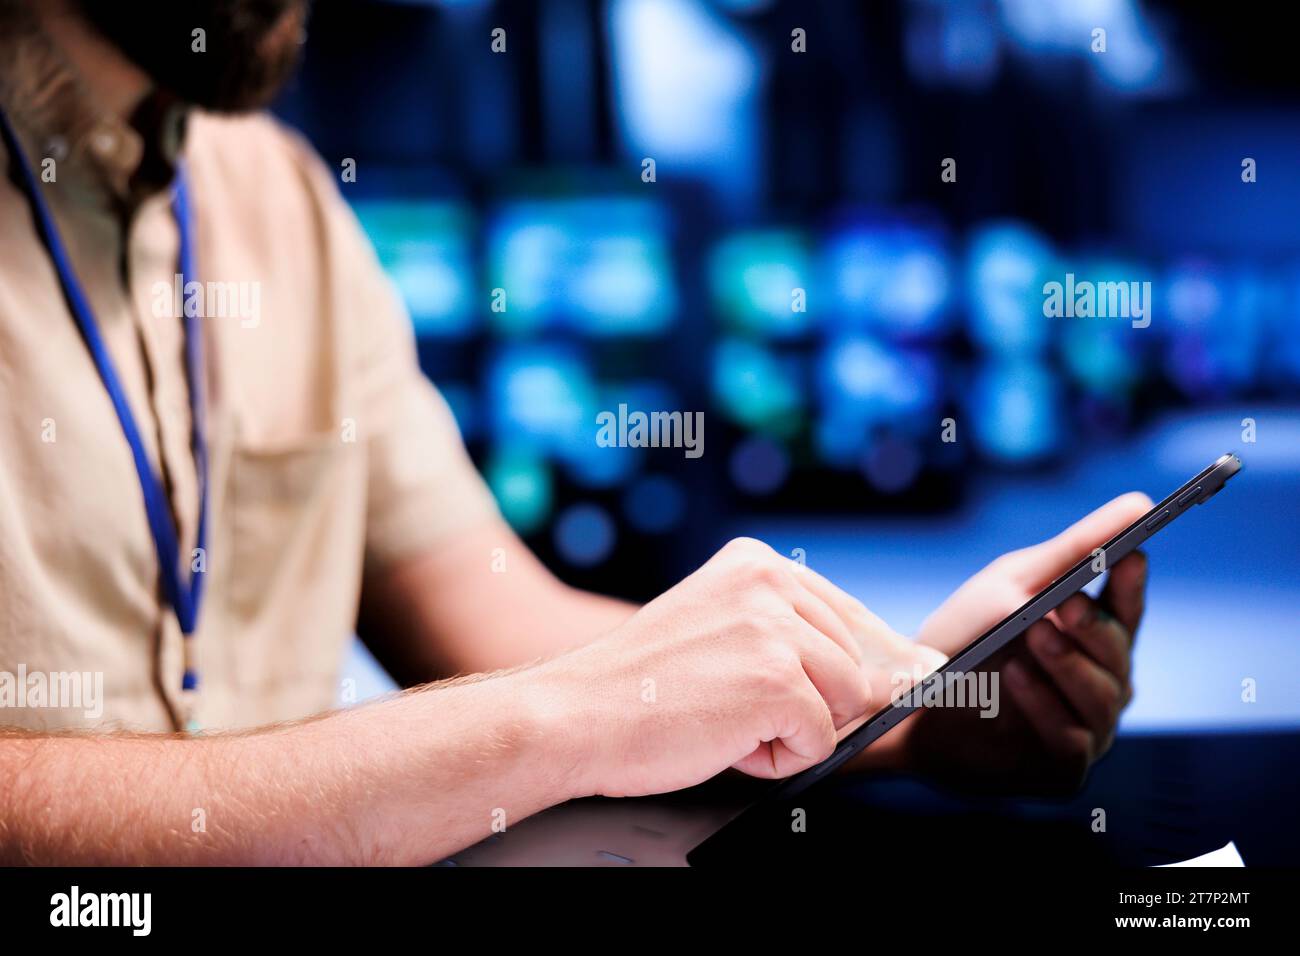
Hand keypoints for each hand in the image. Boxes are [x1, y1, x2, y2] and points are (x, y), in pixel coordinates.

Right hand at [531, 537, 945, 798]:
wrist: (575, 716)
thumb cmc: (641, 688)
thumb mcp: (721, 632)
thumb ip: (794, 636)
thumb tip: (905, 669)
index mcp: (755, 563)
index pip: (849, 614)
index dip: (870, 660)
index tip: (913, 675)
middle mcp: (770, 582)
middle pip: (858, 662)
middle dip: (815, 702)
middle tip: (736, 708)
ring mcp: (776, 629)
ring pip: (847, 701)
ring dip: (796, 729)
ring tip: (726, 720)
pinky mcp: (778, 680)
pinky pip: (821, 740)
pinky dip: (779, 759)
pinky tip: (723, 739)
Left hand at [897, 493, 1151, 793]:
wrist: (905, 706)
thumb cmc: (965, 640)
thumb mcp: (1012, 584)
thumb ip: (1075, 550)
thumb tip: (1141, 503)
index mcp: (1093, 638)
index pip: (1127, 608)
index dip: (1132, 584)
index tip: (1130, 554)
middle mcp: (1100, 683)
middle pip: (1118, 653)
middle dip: (1092, 625)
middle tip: (1064, 602)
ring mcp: (1086, 727)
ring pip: (1101, 696)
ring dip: (1067, 663)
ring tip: (1035, 634)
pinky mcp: (1062, 767)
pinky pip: (1070, 737)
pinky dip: (1043, 704)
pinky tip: (1016, 675)